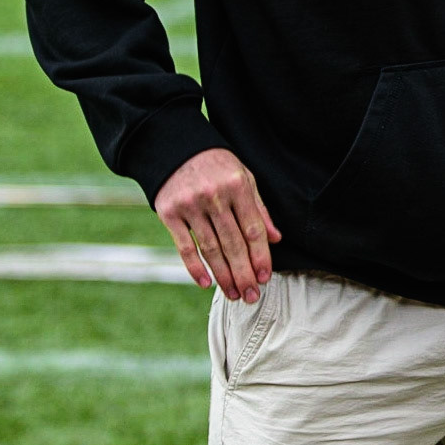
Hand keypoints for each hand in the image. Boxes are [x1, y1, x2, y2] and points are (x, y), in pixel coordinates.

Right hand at [153, 148, 280, 303]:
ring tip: (233, 294)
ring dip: (223, 275)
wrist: (175, 147)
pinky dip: (195, 267)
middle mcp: (214, 196)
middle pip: (233, 243)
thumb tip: (275, 238)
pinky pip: (184, 246)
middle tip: (250, 296)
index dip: (260, 256)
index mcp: (238, 186)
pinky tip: (206, 283)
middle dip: (243, 273)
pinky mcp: (169, 213)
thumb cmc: (217, 166)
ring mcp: (190, 205)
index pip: (253, 228)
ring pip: (211, 248)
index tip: (264, 277)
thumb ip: (259, 209)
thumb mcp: (244, 178)